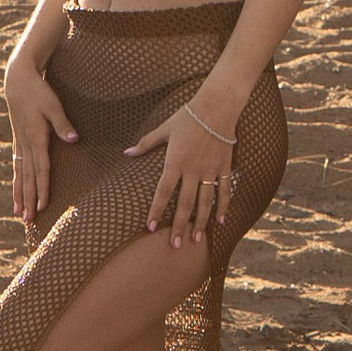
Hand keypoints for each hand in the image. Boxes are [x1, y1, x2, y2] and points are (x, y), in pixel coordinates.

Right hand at [4, 54, 76, 227]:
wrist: (18, 81)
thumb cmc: (39, 92)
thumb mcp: (54, 105)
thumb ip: (63, 123)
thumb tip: (74, 139)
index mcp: (36, 138)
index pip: (41, 169)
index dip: (42, 188)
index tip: (43, 205)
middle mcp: (26, 145)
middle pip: (27, 177)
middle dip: (28, 199)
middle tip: (28, 220)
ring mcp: (20, 144)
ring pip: (19, 175)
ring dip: (19, 195)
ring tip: (18, 214)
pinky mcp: (18, 141)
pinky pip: (16, 167)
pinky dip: (15, 182)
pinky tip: (15, 194)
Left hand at [140, 102, 233, 247]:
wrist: (217, 106)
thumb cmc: (188, 116)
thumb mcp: (164, 129)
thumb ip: (146, 144)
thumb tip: (127, 153)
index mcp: (175, 161)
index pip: (163, 192)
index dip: (157, 210)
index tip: (151, 227)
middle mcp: (193, 169)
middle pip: (185, 203)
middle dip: (180, 225)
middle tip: (176, 245)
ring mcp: (210, 170)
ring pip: (205, 202)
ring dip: (200, 222)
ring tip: (196, 240)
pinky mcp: (224, 167)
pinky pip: (224, 191)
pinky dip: (223, 206)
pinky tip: (220, 222)